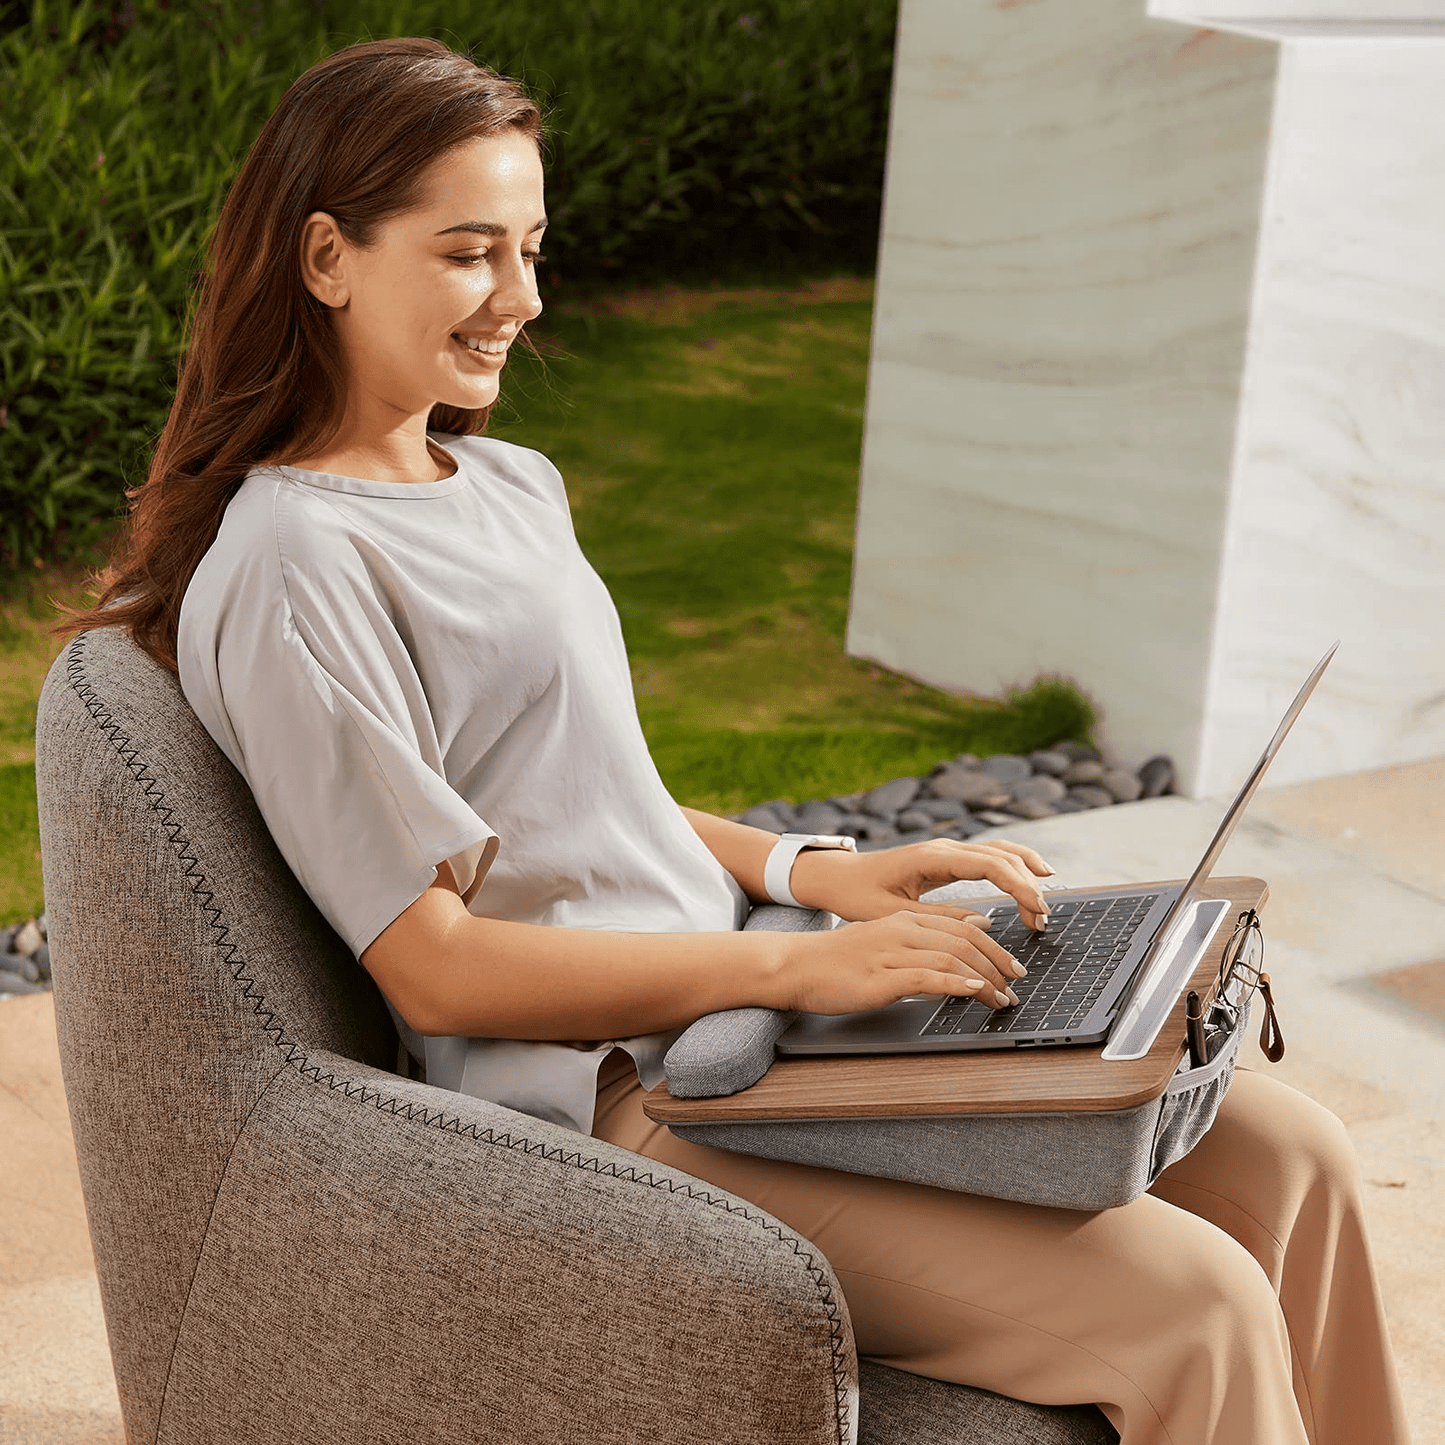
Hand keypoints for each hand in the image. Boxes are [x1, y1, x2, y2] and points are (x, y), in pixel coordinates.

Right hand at [774, 909, 1023, 1014]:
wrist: (795, 966)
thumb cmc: (837, 959)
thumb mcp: (882, 941)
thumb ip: (918, 940)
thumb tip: (959, 944)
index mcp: (903, 919)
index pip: (961, 927)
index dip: (993, 947)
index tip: (1013, 967)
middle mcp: (901, 930)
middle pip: (964, 941)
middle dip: (998, 964)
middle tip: (1018, 984)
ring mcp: (891, 952)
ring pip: (952, 958)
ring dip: (986, 980)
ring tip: (1002, 999)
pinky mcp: (881, 977)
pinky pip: (928, 977)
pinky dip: (957, 984)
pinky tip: (975, 992)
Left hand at [789, 837, 1053, 932]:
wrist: (837, 876)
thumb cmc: (857, 895)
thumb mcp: (893, 914)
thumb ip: (937, 919)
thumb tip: (982, 923)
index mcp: (932, 858)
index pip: (990, 865)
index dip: (1019, 886)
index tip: (1036, 911)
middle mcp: (944, 847)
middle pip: (1002, 857)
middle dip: (1029, 886)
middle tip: (1043, 921)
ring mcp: (948, 849)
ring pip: (1001, 851)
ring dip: (1026, 874)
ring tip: (1043, 906)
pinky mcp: (948, 857)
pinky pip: (990, 855)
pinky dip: (1015, 864)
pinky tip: (1033, 876)